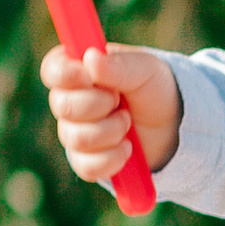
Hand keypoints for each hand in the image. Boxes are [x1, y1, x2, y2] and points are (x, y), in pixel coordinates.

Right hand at [40, 40, 183, 187]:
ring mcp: (75, 132)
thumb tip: (90, 59)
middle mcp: (70, 100)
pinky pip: (87, 166)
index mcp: (77, 69)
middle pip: (62, 106)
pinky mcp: (86, 160)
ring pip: (76, 138)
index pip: (52, 70)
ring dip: (111, 131)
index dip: (65, 75)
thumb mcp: (144, 69)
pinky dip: (112, 159)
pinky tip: (127, 148)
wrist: (172, 125)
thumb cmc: (154, 88)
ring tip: (128, 122)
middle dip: (97, 104)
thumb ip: (118, 66)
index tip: (88, 77)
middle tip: (119, 100)